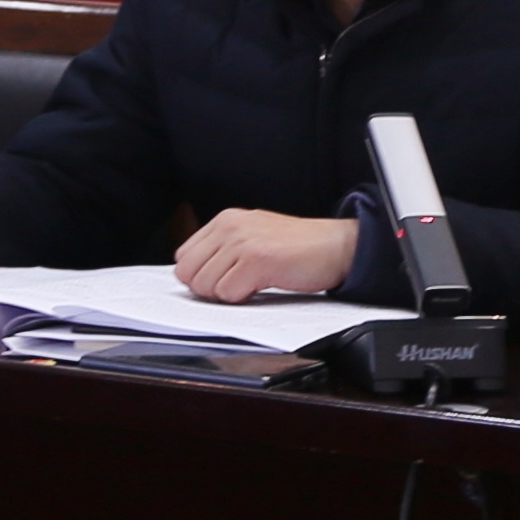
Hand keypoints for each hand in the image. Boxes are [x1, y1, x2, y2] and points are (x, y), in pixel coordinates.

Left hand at [175, 207, 362, 302]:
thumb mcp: (254, 237)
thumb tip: (195, 278)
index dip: (199, 277)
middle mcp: (230, 227)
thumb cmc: (299, 248)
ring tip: (252, 284)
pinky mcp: (257, 260)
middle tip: (237, 287)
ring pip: (205, 286)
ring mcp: (242, 242)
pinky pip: (228, 294)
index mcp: (225, 220)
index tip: (222, 281)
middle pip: (188, 274)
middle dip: (208, 289)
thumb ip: (224, 250)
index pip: (183, 258)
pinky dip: (242, 299)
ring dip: (227, 295)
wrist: (336, 246)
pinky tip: (262, 286)